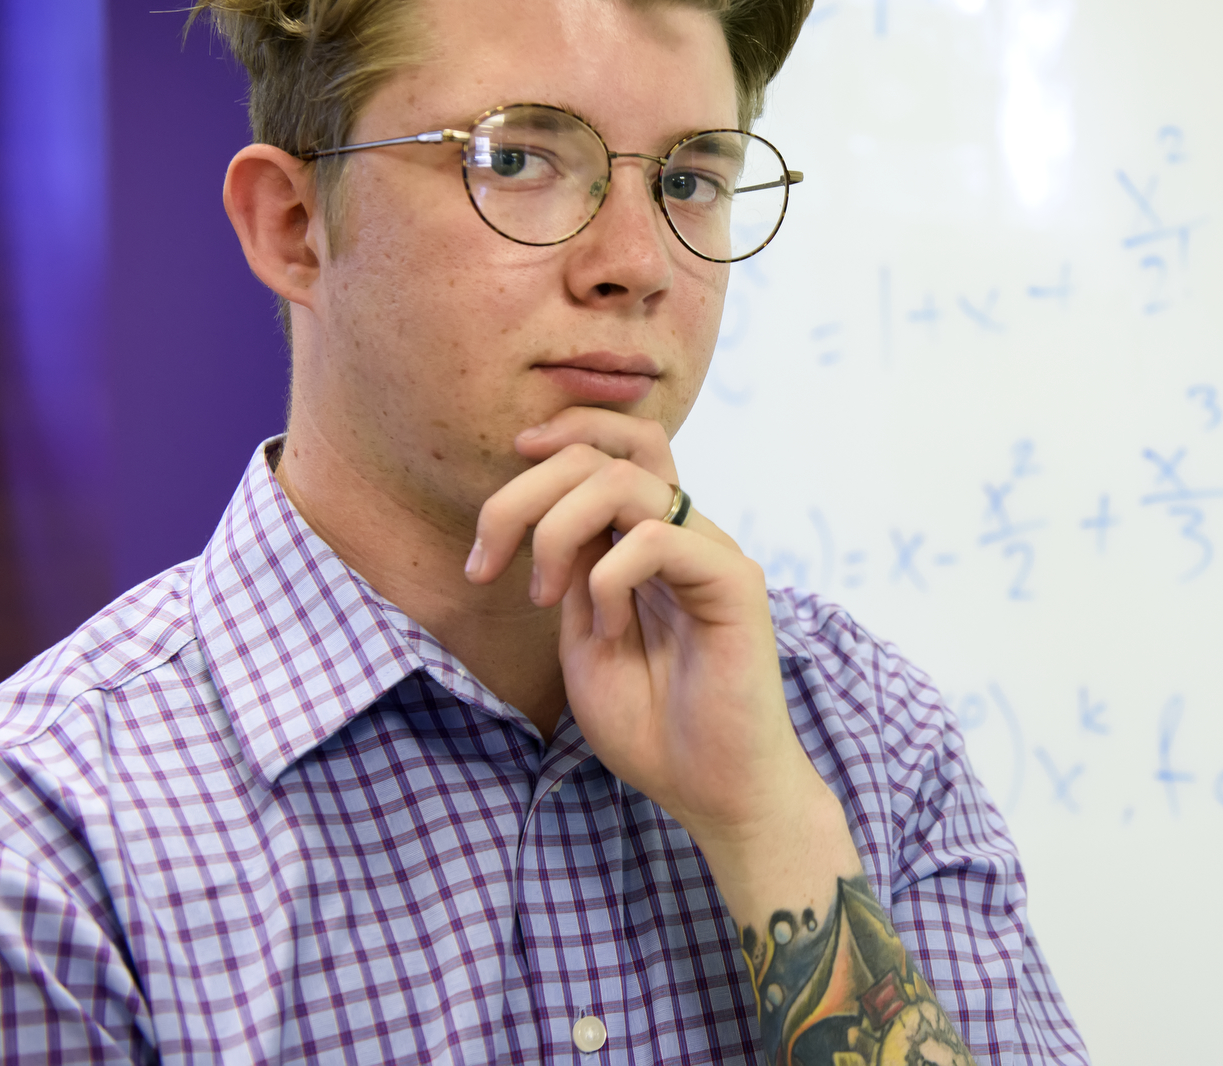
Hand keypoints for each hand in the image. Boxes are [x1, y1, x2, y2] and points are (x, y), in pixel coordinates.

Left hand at [463, 408, 846, 878]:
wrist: (714, 791)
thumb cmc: (653, 726)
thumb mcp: (583, 639)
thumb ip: (570, 574)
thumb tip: (542, 516)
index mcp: (651, 540)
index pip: (619, 444)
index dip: (563, 432)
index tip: (506, 467)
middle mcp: (685, 534)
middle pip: (606, 453)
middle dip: (525, 492)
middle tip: (487, 561)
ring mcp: (712, 553)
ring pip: (624, 482)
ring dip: (557, 530)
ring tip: (544, 596)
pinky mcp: (734, 583)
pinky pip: (656, 539)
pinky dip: (608, 579)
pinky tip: (609, 629)